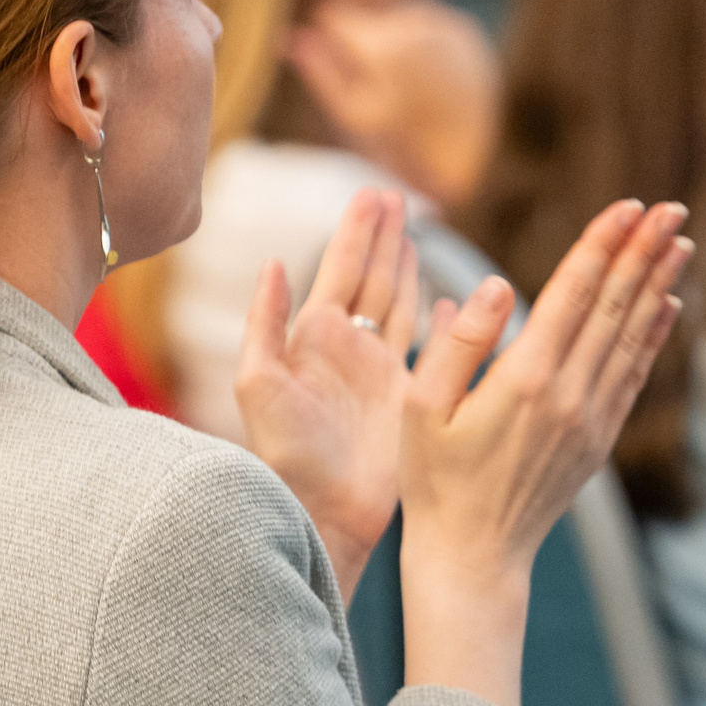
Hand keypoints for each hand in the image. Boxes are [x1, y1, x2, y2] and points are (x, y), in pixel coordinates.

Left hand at [236, 190, 419, 598]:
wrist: (322, 511)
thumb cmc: (285, 453)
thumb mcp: (259, 383)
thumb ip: (265, 322)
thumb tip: (276, 261)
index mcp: (312, 339)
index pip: (340, 270)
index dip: (358, 232)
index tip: (374, 193)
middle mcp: (347, 350)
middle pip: (371, 277)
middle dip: (384, 237)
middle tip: (398, 197)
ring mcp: (377, 373)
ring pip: (398, 304)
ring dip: (406, 268)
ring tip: (414, 233)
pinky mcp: (405, 398)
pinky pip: (426, 347)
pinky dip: (437, 321)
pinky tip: (446, 302)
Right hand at [283, 0, 500, 211]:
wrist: (468, 148)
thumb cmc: (401, 136)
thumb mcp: (353, 110)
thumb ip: (320, 72)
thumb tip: (290, 39)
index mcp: (384, 50)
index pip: (335, 16)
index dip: (329, 35)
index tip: (333, 53)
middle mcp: (415, 26)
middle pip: (368, 20)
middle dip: (365, 45)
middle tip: (379, 82)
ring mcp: (443, 24)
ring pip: (397, 21)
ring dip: (394, 45)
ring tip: (407, 84)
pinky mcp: (465, 29)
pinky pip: (427, 27)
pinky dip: (422, 48)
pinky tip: (430, 77)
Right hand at [396, 199, 691, 705]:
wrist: (473, 554)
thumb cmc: (432, 478)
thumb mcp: (420, 407)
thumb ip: (459, 342)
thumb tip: (500, 284)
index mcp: (522, 380)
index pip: (572, 295)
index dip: (601, 246)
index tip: (629, 206)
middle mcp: (567, 395)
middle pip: (614, 307)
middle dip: (643, 252)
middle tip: (672, 207)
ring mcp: (590, 420)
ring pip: (632, 337)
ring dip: (657, 284)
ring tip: (681, 242)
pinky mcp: (599, 440)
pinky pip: (634, 375)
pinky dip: (653, 335)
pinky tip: (667, 305)